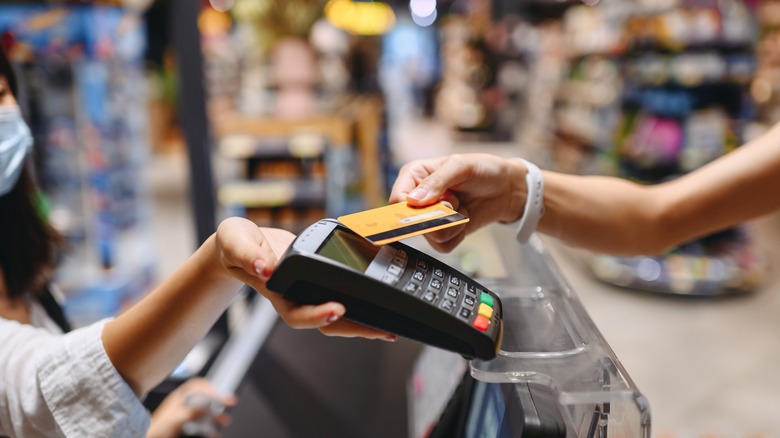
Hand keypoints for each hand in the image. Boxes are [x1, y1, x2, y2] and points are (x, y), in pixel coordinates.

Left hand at [147, 378, 235, 437]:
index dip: (211, 387)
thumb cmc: (157, 429)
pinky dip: (210, 429)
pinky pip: (202, 426)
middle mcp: (183, 405)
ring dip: (217, 416)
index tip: (221, 394)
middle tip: (231, 403)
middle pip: (205, 398)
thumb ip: (191, 411)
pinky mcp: (186, 428)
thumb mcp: (175, 418)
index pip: (198, 386)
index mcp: (179, 398)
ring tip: (225, 422)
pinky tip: (213, 434)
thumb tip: (206, 408)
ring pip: (206, 413)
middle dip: (219, 402)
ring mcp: (185, 416)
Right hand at [214, 217, 395, 340]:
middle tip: (382, 330)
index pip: (297, 313)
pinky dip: (361, 301)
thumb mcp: (235, 241)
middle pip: (326, 323)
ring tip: (389, 328)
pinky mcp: (319, 282)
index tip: (337, 309)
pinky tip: (381, 303)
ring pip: (337, 314)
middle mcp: (295, 296)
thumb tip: (264, 266)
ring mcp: (308, 291)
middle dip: (354, 328)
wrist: (243, 243)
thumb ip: (246, 253)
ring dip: (362, 322)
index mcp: (277, 291)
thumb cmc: (236, 244)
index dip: (317, 315)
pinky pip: (341, 295)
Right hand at [389, 154, 525, 252]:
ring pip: (429, 236)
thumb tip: (414, 200)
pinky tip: (463, 220)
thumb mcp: (461, 166)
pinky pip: (442, 246)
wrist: (506, 188)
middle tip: (454, 201)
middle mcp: (417, 198)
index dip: (413, 208)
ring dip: (451, 225)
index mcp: (414, 176)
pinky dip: (457, 236)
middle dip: (438, 216)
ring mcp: (429, 217)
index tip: (435, 203)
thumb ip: (437, 181)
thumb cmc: (484, 170)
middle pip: (411, 222)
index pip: (397, 200)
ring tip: (461, 208)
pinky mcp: (443, 232)